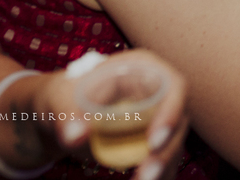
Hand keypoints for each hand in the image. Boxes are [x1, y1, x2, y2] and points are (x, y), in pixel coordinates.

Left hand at [39, 49, 188, 179]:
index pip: (173, 86)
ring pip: (173, 141)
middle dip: (166, 149)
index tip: (153, 141)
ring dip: (163, 164)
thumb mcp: (61, 99)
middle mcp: (158, 91)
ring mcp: (158, 115)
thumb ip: (67, 116)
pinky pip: (162, 155)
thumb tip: (74, 137)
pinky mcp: (152, 137)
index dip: (171, 112)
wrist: (62, 111)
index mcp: (144, 69)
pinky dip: (158, 171)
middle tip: (146, 173)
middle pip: (178, 118)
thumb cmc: (64, 95)